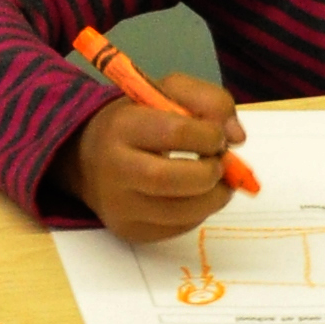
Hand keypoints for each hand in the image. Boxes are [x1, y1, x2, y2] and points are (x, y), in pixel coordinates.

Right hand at [51, 74, 242, 244]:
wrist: (88, 157)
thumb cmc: (136, 121)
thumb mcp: (167, 93)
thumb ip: (210, 101)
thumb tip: (236, 137)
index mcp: (121, 126)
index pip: (175, 132)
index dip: (209, 136)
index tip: (218, 137)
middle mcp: (114, 168)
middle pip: (173, 179)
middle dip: (211, 173)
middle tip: (219, 165)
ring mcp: (120, 205)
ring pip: (182, 212)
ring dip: (214, 197)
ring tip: (215, 181)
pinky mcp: (129, 230)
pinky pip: (178, 228)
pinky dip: (198, 212)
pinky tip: (193, 196)